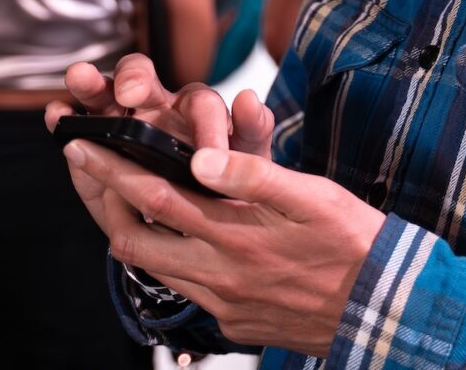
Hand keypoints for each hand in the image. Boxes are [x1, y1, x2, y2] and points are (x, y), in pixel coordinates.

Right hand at [44, 53, 273, 233]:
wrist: (191, 224)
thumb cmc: (225, 185)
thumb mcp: (247, 165)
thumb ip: (251, 132)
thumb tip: (250, 97)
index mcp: (197, 111)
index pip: (199, 103)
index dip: (200, 123)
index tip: (204, 154)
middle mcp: (157, 108)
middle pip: (144, 78)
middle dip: (135, 79)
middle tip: (130, 94)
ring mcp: (120, 122)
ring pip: (105, 93)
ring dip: (93, 83)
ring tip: (80, 77)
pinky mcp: (92, 145)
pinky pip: (76, 125)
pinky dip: (65, 116)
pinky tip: (56, 114)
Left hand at [62, 139, 385, 355]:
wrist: (385, 308)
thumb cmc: (354, 242)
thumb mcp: (313, 195)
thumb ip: (254, 173)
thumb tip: (201, 155)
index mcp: (234, 236)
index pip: (152, 198)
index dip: (110, 170)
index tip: (80, 144)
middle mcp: (218, 275)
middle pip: (132, 241)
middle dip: (102, 200)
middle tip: (87, 167)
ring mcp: (223, 304)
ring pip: (152, 268)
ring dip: (129, 229)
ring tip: (121, 198)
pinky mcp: (233, 322)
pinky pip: (184, 288)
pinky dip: (166, 257)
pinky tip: (176, 237)